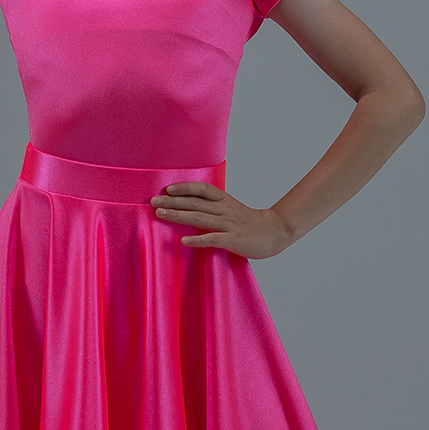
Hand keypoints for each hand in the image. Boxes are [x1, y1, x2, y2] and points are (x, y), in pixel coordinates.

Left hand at [150, 183, 292, 258]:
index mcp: (224, 201)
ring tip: (161, 214)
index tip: (167, 189)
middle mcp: (224, 210)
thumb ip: (214, 207)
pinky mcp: (233, 239)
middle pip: (195, 203)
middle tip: (153, 201)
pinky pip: (213, 238)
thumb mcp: (232, 209)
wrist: (275, 232)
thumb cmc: (250, 222)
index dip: (185, 188)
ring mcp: (229, 224)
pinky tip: (184, 241)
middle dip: (173, 202)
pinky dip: (198, 239)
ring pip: (200, 217)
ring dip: (178, 215)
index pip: (202, 190)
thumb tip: (192, 206)